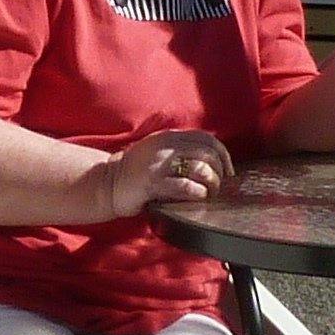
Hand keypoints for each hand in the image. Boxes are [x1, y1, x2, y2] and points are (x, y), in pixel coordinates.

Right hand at [94, 130, 235, 219]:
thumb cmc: (136, 171)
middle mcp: (165, 147)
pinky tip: (198, 197)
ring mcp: (159, 164)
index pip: (207, 138)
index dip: (223, 154)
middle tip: (219, 186)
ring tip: (210, 193)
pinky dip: (197, 192)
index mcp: (169, 137)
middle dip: (220, 171)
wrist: (106, 182)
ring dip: (212, 183)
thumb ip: (179, 149)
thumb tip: (211, 157)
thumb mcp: (158, 151)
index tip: (228, 171)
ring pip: (200, 168)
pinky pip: (184, 186)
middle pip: (208, 153)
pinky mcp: (153, 184)